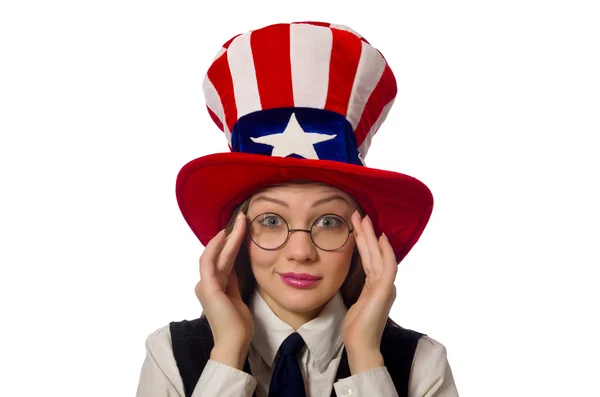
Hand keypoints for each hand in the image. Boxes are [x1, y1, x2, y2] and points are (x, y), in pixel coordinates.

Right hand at [194, 212, 253, 368]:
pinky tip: (226, 235)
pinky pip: (210, 262)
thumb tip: (235, 269)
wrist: (234, 342)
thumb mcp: (237, 298)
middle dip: (230, 234)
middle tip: (242, 218)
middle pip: (218, 253)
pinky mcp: (208, 287)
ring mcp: (205, 284)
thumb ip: (233, 283)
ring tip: (239, 222)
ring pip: (214, 253)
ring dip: (227, 237)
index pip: (222, 259)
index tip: (242, 229)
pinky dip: (216, 247)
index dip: (231, 243)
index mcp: (214, 286)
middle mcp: (206, 283)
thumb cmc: (237, 325)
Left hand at [342, 211, 397, 372]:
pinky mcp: (385, 291)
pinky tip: (381, 239)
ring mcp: (385, 286)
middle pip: (374, 253)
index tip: (356, 226)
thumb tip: (355, 282)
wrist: (361, 345)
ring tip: (364, 219)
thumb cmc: (356, 328)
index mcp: (375, 285)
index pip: (369, 258)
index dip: (364, 241)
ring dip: (372, 237)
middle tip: (358, 214)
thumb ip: (359, 290)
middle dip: (366, 233)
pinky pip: (388, 267)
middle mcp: (383, 283)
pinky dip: (386, 252)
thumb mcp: (355, 303)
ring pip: (379, 255)